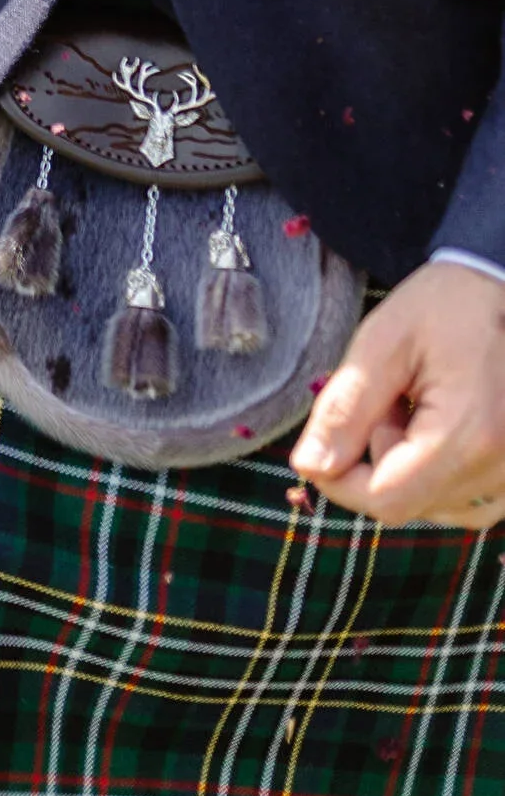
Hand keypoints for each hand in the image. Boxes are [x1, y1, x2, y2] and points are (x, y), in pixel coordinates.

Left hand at [290, 260, 504, 529]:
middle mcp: (502, 467)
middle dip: (376, 463)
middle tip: (385, 402)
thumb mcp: (382, 343)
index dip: (341, 481)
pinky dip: (439, 480)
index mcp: (468, 433)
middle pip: (410, 504)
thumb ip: (345, 409)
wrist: (503, 287)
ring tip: (414, 409)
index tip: (326, 443)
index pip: (387, 499)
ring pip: (437, 508)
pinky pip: (470, 505)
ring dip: (408, 471)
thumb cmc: (446, 305)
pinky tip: (436, 432)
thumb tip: (311, 467)